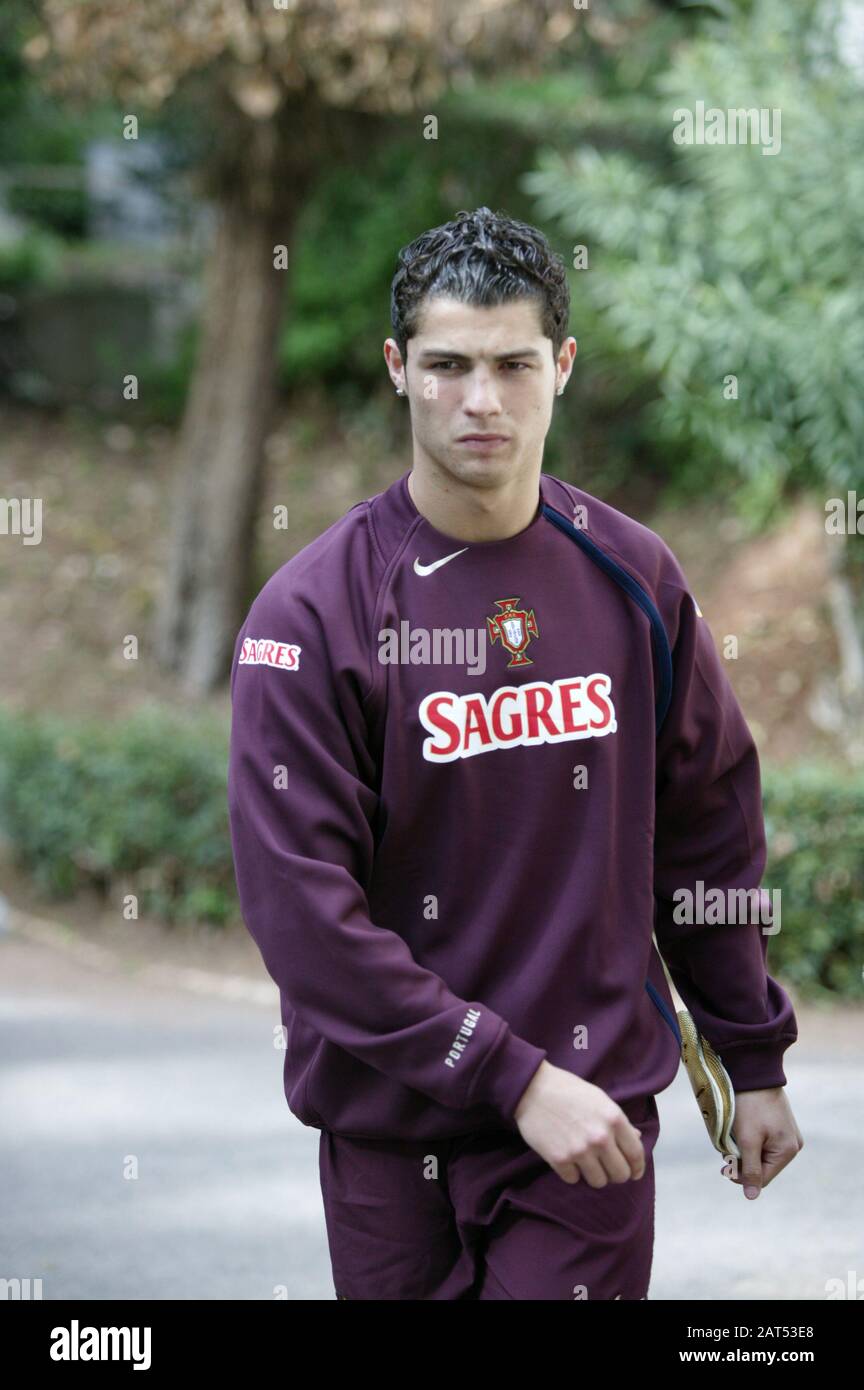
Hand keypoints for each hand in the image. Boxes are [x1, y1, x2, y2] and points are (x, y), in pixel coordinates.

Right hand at [513, 1060, 645, 1187]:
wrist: (532, 1088)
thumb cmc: (568, 1090)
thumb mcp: (599, 1099)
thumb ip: (619, 1121)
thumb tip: (637, 1138)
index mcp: (614, 1119)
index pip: (636, 1155)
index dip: (637, 1168)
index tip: (634, 1173)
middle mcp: (601, 1137)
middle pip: (620, 1175)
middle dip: (615, 1174)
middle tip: (606, 1168)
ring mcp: (580, 1150)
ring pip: (599, 1182)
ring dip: (593, 1175)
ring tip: (585, 1163)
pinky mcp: (560, 1159)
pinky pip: (574, 1180)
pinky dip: (571, 1172)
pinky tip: (567, 1158)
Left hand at [725, 1087, 802, 1197]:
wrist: (754, 1071)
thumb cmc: (749, 1106)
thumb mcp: (747, 1139)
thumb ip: (750, 1169)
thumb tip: (752, 1197)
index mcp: (788, 1151)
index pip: (762, 1178)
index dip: (741, 1175)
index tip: (724, 1165)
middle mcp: (792, 1145)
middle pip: (762, 1166)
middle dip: (743, 1159)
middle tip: (728, 1144)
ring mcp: (787, 1134)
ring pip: (760, 1154)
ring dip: (745, 1149)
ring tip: (734, 1132)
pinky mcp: (780, 1125)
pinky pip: (763, 1142)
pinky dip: (750, 1139)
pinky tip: (741, 1126)